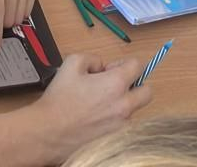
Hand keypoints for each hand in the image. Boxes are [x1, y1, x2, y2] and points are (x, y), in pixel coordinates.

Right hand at [25, 53, 150, 165]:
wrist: (48, 131)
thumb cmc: (60, 98)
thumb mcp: (73, 62)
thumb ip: (94, 58)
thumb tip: (102, 67)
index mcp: (116, 84)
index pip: (138, 66)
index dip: (124, 63)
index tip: (111, 69)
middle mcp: (124, 106)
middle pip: (148, 91)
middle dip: (136, 85)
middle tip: (116, 85)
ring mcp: (121, 126)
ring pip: (134, 110)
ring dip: (124, 103)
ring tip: (100, 103)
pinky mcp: (115, 139)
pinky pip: (124, 125)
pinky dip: (115, 119)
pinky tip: (96, 117)